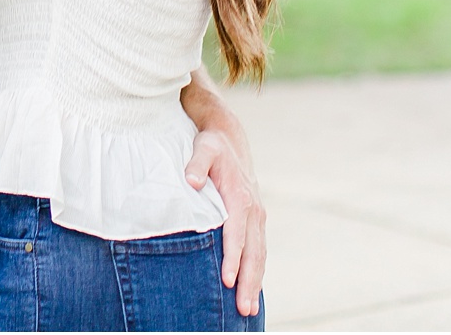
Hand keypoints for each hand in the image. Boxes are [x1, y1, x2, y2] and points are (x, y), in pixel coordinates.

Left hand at [185, 128, 266, 315]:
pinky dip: (257, 273)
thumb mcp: (203, 148)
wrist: (229, 140)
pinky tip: (252, 292)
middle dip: (248, 281)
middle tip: (242, 309)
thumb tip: (192, 181)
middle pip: (253, 252)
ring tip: (249, 310)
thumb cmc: (212, 147)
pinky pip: (258, 251)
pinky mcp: (255, 222)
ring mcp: (257, 218)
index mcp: (240, 196)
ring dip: (255, 283)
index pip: (236, 233)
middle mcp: (253, 210)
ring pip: (259, 256)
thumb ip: (197, 164)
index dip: (232, 257)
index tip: (227, 279)